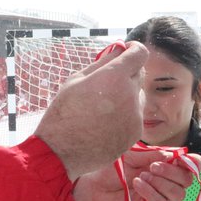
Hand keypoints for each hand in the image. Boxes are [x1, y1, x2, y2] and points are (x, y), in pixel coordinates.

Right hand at [35, 42, 146, 180]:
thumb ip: (102, 62)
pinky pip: (135, 116)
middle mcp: (130, 95)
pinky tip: (104, 123)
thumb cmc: (63, 113)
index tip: (128, 51)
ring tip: (103, 107)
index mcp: (114, 77)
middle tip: (107, 82)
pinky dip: (125, 115)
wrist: (61, 151)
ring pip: (138, 96)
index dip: (134, 49)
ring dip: (127, 95)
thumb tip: (119, 48)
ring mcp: (135, 116)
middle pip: (140, 74)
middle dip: (127, 73)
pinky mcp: (135, 133)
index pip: (140, 54)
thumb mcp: (76, 80)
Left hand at [71, 148, 200, 200]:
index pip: (192, 166)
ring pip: (178, 195)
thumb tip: (172, 155)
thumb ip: (151, 154)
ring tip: (142, 176)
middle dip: (173, 172)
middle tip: (153, 166)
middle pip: (187, 181)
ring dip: (162, 183)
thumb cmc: (110, 168)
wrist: (92, 186)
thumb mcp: (131, 154)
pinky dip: (150, 192)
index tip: (182, 159)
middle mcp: (165, 182)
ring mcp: (158, 198)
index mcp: (164, 165)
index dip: (193, 163)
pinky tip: (136, 184)